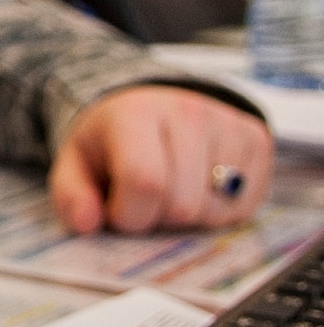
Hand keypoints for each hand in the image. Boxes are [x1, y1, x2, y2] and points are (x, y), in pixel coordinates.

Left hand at [50, 85, 271, 235]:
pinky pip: (244, 205)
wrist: (148, 103)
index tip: (117, 210)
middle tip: (144, 198)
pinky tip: (198, 186)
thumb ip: (71, 195)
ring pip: (215, 210)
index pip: (145, 182)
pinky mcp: (256, 140)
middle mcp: (188, 112)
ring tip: (171, 189)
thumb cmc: (112, 140)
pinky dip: (219, 210)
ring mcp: (228, 124)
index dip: (129, 215)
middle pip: (183, 205)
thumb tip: (86, 223)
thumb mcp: (76, 163)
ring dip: (189, 218)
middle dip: (158, 218)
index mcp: (135, 114)